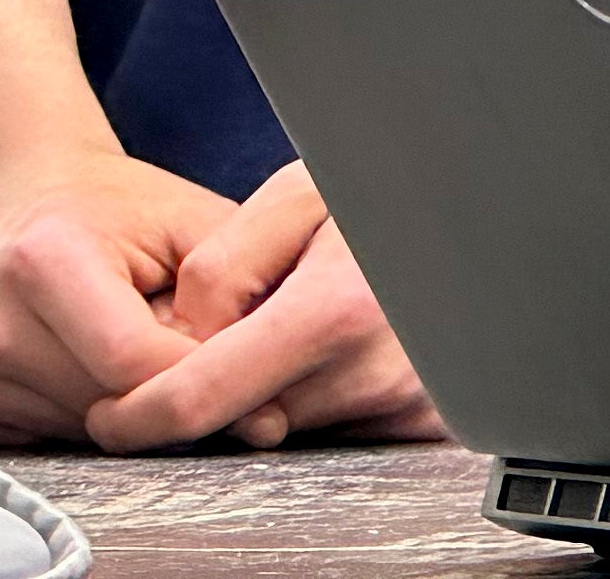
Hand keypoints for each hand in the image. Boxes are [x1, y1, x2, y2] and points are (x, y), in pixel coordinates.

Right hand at [0, 141, 224, 446]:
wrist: (27, 194)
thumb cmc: (120, 207)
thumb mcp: (194, 224)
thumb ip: (240, 302)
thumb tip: (263, 420)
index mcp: (43, 261)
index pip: (134, 362)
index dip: (201, 369)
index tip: (244, 360)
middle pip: (106, 405)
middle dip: (168, 389)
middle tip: (190, 343)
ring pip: (80, 431)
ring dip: (130, 405)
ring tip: (141, 340)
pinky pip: (47, 439)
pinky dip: (90, 412)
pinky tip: (99, 363)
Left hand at [87, 163, 437, 451]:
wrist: (498, 201)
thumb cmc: (396, 184)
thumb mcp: (296, 193)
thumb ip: (219, 269)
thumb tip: (190, 346)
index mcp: (335, 312)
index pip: (195, 404)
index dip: (134, 417)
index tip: (111, 413)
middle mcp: (376, 370)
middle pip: (243, 418)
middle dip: (223, 383)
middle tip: (254, 318)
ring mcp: (408, 401)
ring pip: (290, 422)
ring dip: (278, 387)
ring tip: (319, 312)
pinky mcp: (428, 418)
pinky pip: (342, 425)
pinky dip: (328, 391)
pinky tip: (351, 340)